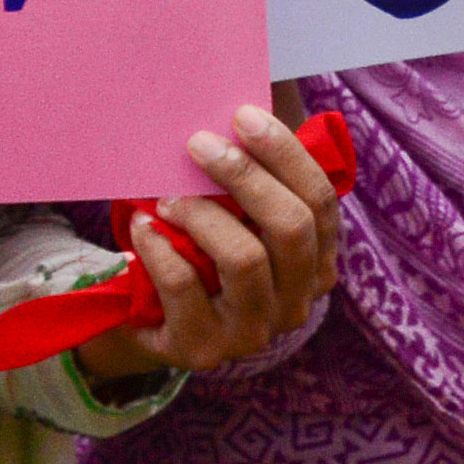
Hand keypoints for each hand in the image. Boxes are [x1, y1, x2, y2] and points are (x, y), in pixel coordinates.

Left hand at [74, 99, 340, 381]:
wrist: (153, 323)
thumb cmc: (201, 258)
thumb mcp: (238, 224)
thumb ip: (252, 187)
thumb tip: (235, 118)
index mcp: (317, 263)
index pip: (321, 203)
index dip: (286, 154)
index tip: (244, 116)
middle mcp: (296, 302)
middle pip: (290, 227)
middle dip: (245, 176)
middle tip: (199, 144)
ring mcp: (254, 332)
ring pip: (244, 258)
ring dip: (200, 215)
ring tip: (166, 196)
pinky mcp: (204, 347)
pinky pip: (184, 285)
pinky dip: (159, 247)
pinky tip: (142, 226)